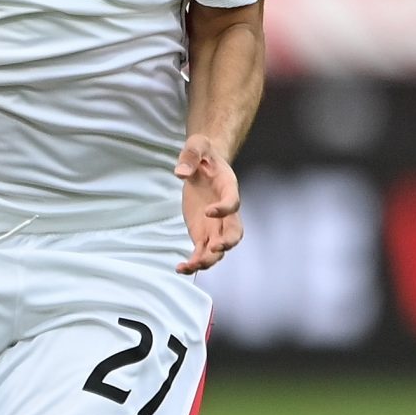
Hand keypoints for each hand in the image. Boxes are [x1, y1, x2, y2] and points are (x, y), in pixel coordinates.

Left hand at [175, 136, 242, 274]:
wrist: (203, 163)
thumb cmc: (202, 153)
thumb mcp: (196, 146)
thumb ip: (190, 156)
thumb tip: (180, 172)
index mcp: (228, 188)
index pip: (233, 202)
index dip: (224, 208)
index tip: (208, 210)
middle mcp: (226, 211)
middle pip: (235, 232)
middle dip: (227, 242)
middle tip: (214, 248)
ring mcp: (215, 225)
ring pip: (219, 248)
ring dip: (208, 259)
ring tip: (190, 265)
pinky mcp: (202, 233)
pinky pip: (201, 252)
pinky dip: (194, 263)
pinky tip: (180, 268)